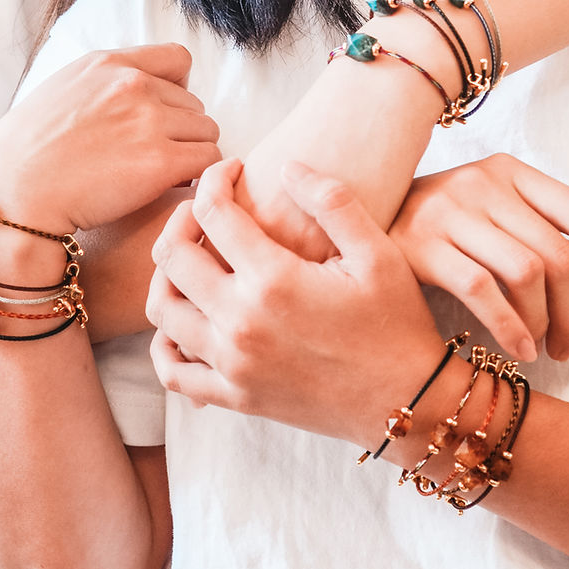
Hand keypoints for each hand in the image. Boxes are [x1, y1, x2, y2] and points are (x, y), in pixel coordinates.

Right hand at [0, 45, 220, 235]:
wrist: (10, 196)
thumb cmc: (23, 156)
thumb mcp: (60, 93)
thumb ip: (101, 85)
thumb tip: (135, 91)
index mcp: (108, 65)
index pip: (177, 59)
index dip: (178, 90)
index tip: (162, 116)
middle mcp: (133, 85)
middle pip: (194, 103)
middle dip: (181, 131)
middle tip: (156, 159)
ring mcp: (148, 121)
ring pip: (207, 132)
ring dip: (191, 154)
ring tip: (162, 177)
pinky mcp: (159, 162)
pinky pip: (208, 161)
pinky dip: (197, 177)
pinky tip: (172, 190)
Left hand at [147, 158, 445, 443]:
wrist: (407, 403)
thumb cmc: (397, 323)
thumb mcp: (378, 252)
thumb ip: (332, 201)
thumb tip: (287, 166)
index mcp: (274, 280)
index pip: (213, 212)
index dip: (215, 177)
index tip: (233, 168)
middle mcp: (241, 322)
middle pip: (171, 255)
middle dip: (181, 217)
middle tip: (207, 205)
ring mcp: (233, 364)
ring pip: (161, 308)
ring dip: (167, 272)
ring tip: (194, 254)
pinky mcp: (235, 397)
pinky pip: (173, 370)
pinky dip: (165, 340)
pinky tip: (187, 318)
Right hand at [390, 153, 568, 362]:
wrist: (358, 220)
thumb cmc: (442, 229)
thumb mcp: (496, 216)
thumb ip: (545, 241)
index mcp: (513, 171)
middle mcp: (485, 182)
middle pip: (561, 254)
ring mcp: (450, 210)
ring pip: (528, 273)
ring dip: (546, 323)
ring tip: (542, 348)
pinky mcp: (419, 244)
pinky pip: (482, 290)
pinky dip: (510, 328)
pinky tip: (517, 350)